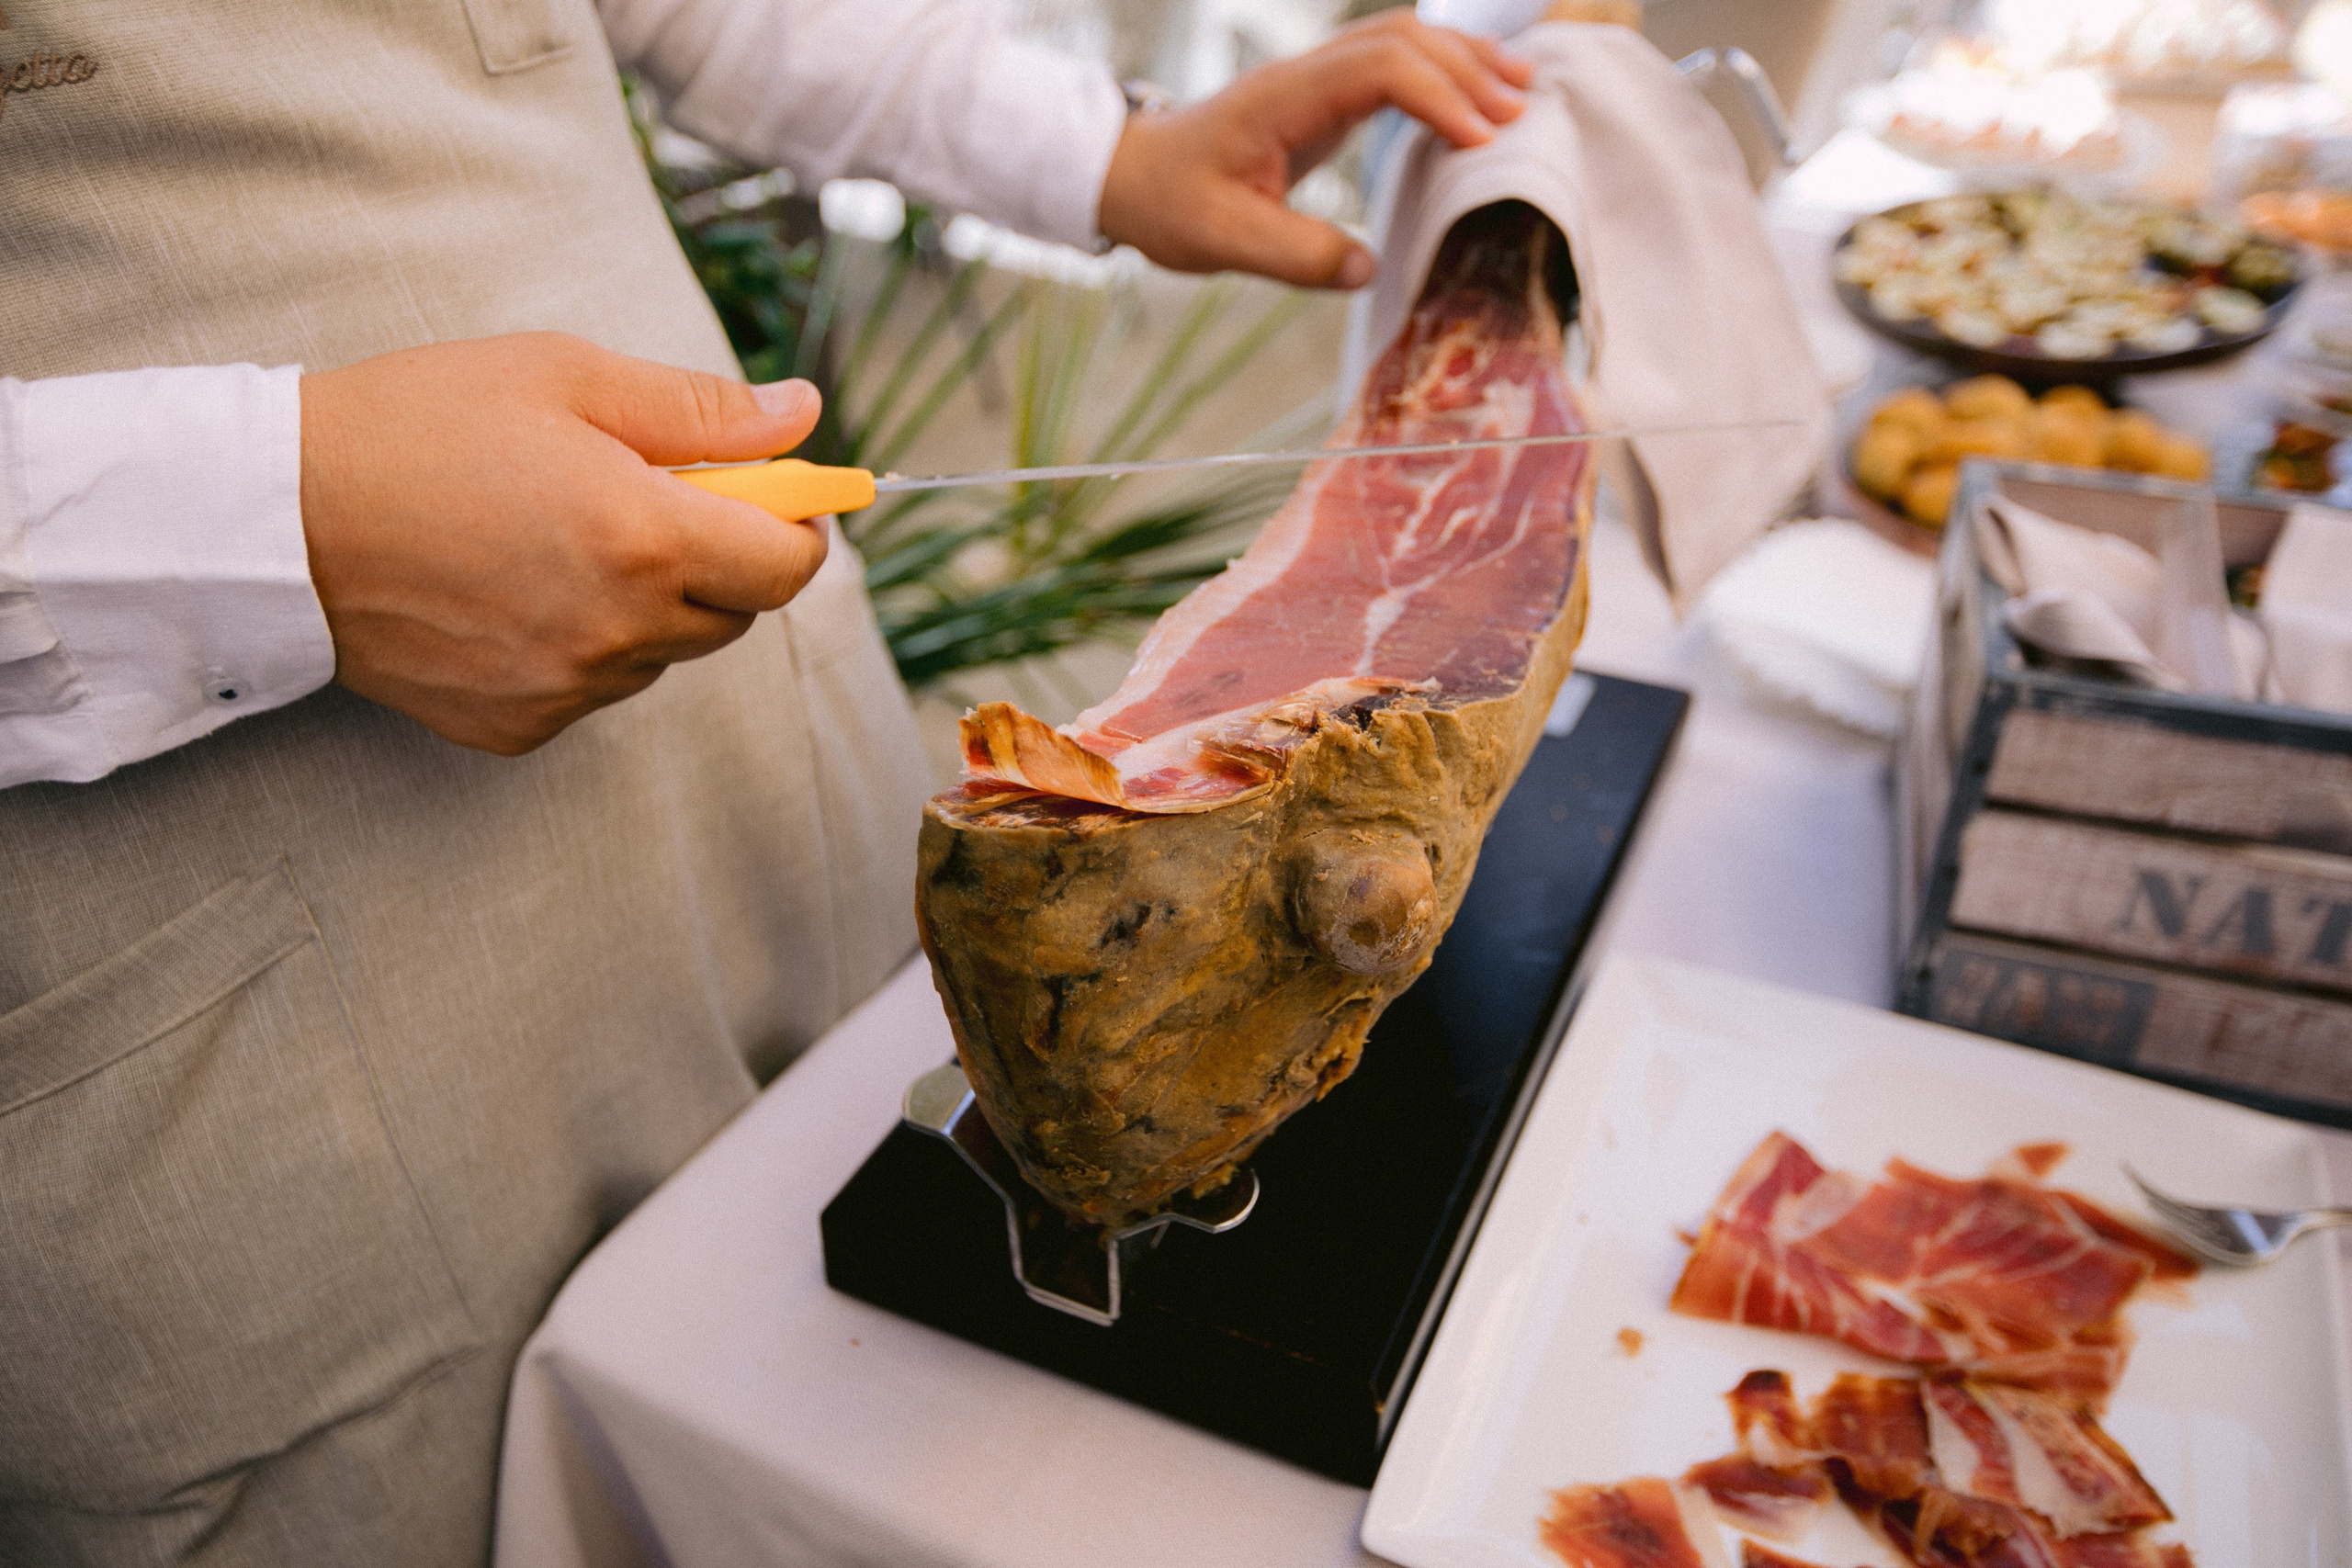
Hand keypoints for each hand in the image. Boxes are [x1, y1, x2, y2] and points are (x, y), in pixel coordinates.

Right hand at [300, 333, 825, 755]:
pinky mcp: (516, 727)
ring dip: (647, 605)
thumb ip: (701, 410)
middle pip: (734, 615)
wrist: (278, 517)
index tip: (777, 498)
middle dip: (717, 558)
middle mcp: (617, 631)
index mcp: (644, 540)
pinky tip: (513, 593)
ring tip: (557, 539)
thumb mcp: (566, 378)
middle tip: (648, 499)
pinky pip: (592, 690)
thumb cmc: (418, 425)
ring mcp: (566, 689)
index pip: (788, 567)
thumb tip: (804, 415)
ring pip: (662, 655)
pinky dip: (580, 647)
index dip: (797, 527)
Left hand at [1097, 12, 1533, 289]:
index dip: (1436, 96)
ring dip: (1461, 60)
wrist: (1132, 177)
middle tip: (1520, 114)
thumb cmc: (1171, 204)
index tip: (1479, 140)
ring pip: (1400, 40)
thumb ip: (1294, 254)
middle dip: (1466, 70)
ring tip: (1520, 88)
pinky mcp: (1320, 96)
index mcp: (1281, 99)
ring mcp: (1313, 79)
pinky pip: (1389, 64)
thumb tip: (1366, 267)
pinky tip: (1472, 95)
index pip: (1378, 68)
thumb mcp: (1223, 241)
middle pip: (1401, 40)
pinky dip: (1439, 72)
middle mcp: (1303, 75)